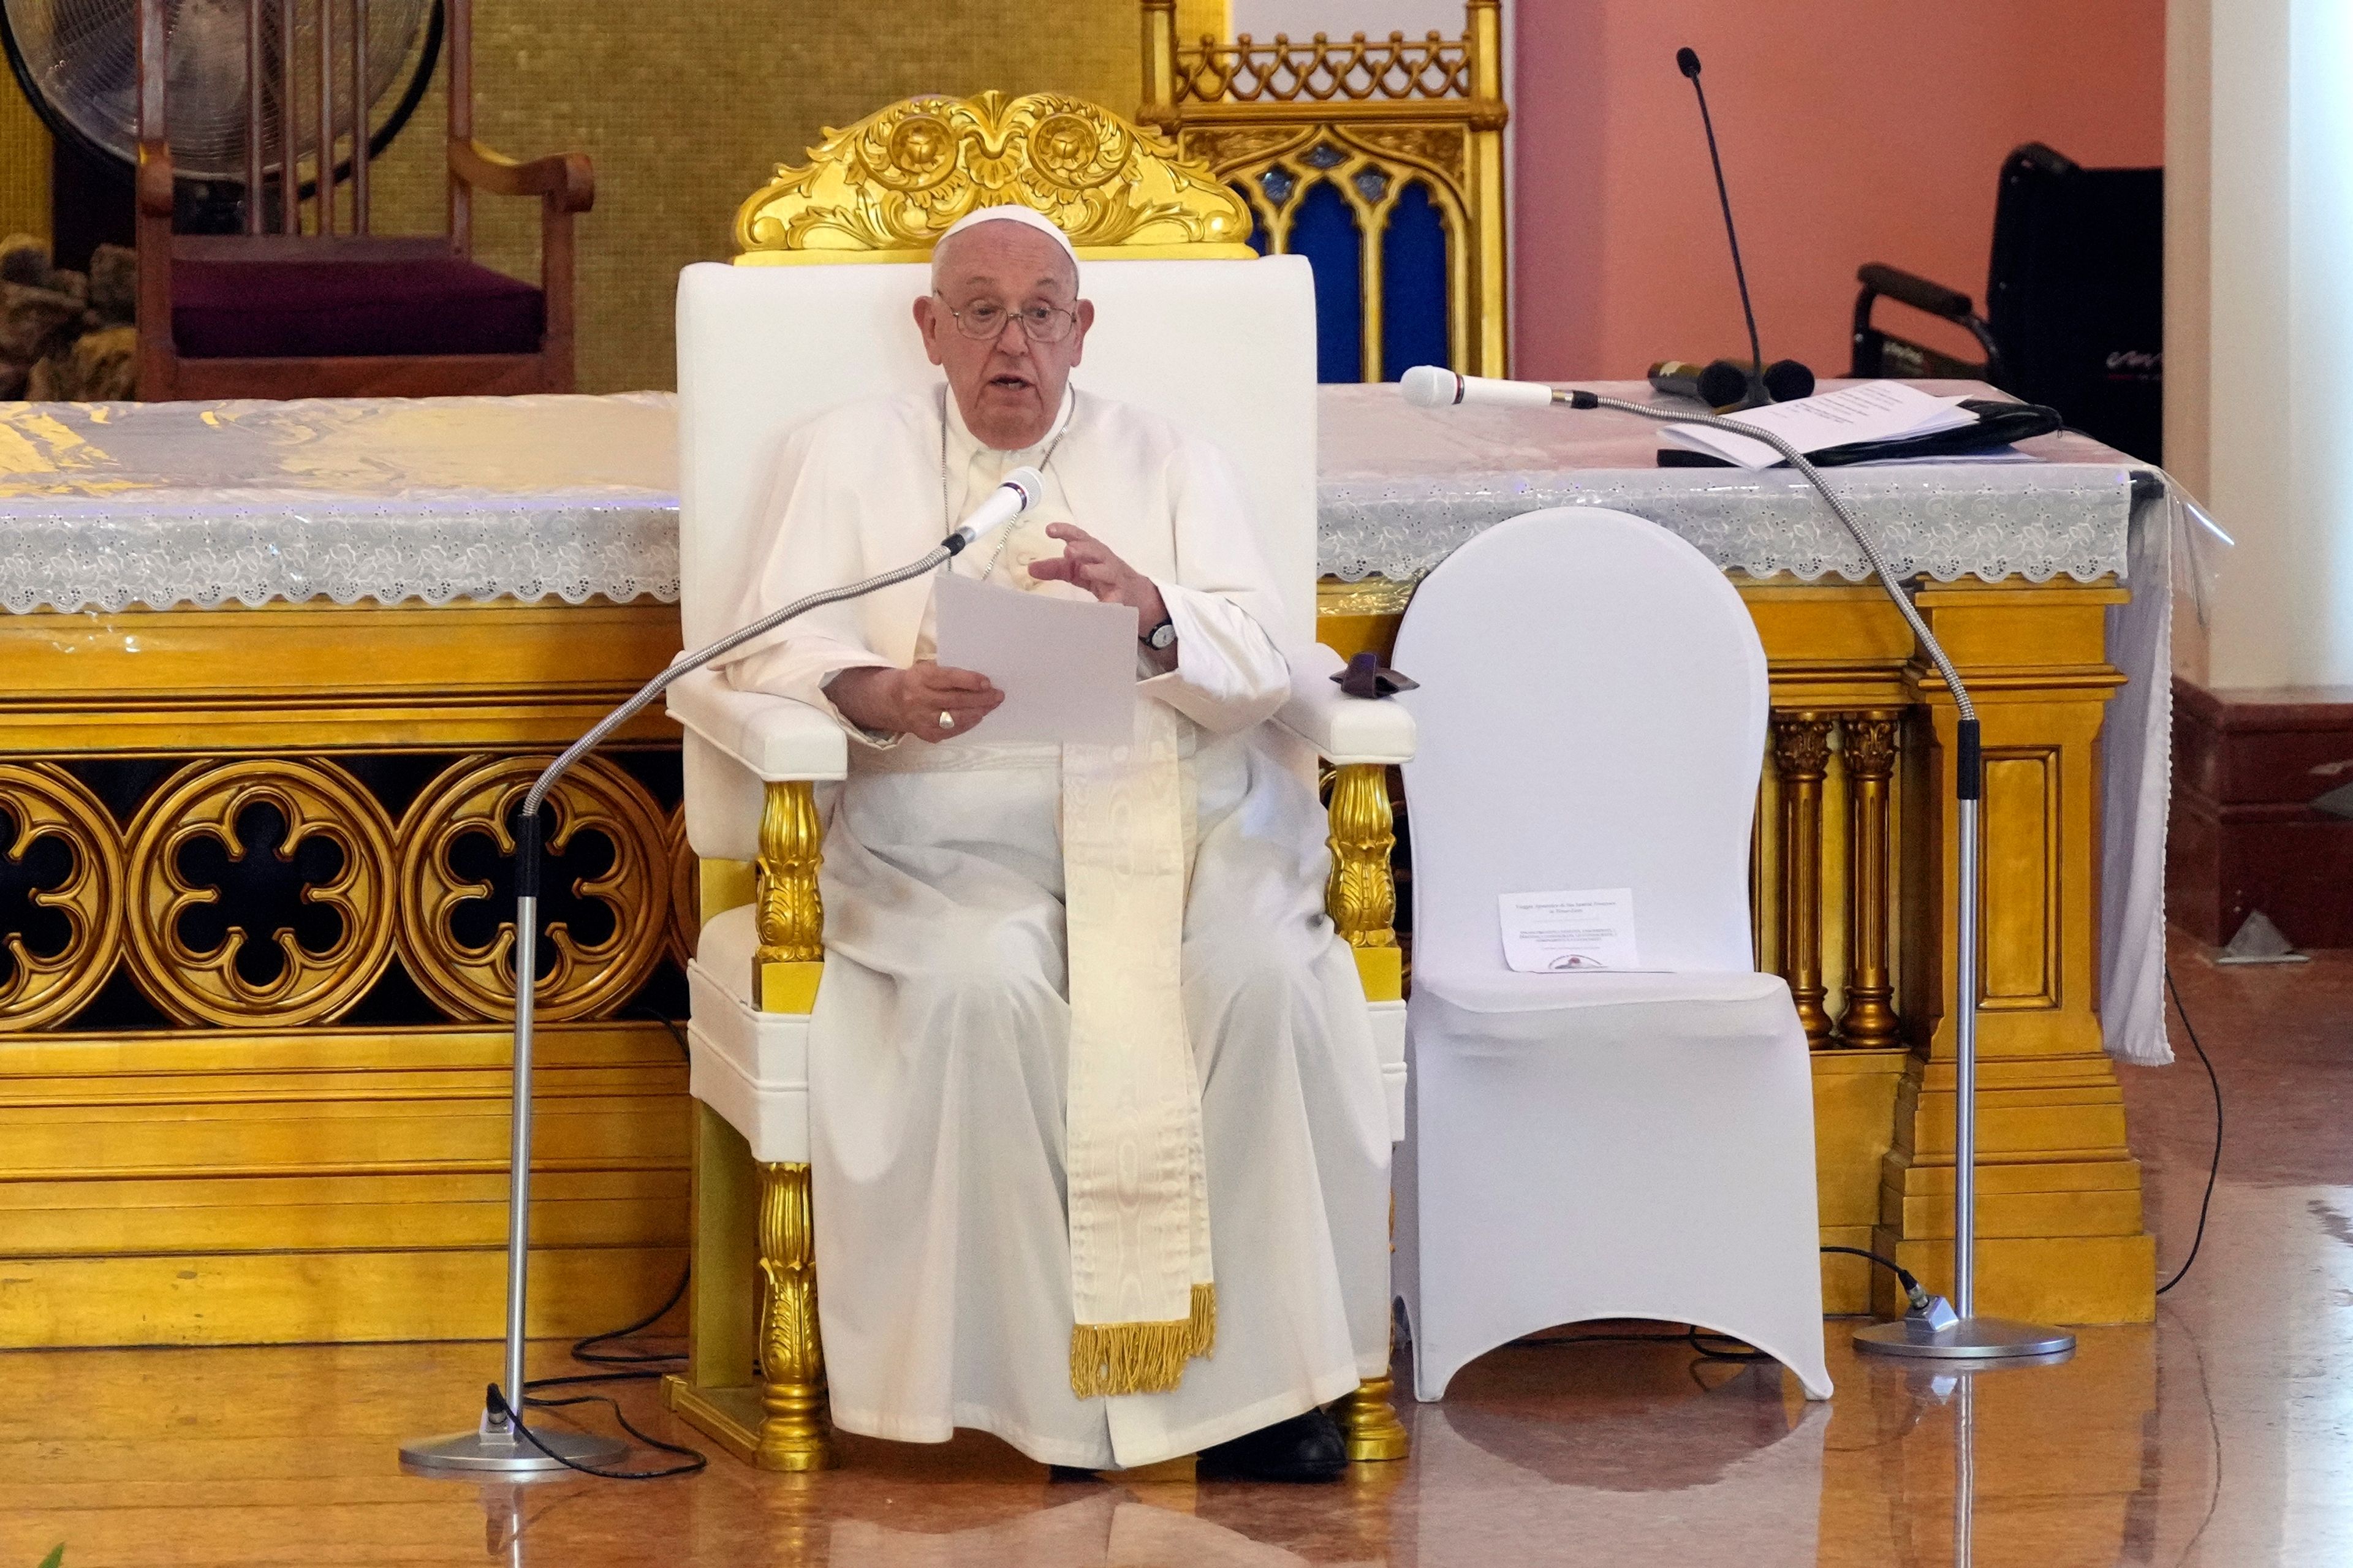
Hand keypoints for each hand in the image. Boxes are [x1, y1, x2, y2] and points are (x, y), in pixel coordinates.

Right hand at [829, 662, 1001, 742]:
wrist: (888, 702)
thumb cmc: (914, 681)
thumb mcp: (925, 670)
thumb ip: (947, 675)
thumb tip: (979, 681)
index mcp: (919, 678)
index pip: (948, 679)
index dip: (970, 681)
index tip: (987, 682)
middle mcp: (919, 700)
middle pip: (956, 700)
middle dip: (981, 698)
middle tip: (998, 695)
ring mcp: (922, 720)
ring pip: (957, 718)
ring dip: (978, 712)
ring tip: (991, 706)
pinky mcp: (926, 734)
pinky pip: (953, 731)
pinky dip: (967, 723)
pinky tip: (977, 716)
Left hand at [1028, 524, 1169, 631]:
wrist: (1135, 594)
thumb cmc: (1102, 577)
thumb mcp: (1077, 571)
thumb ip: (1055, 568)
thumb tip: (1031, 568)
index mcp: (1092, 552)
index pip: (1079, 537)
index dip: (1066, 531)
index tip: (1050, 530)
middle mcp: (1105, 561)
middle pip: (1096, 551)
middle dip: (1083, 549)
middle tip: (1069, 550)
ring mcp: (1115, 578)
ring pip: (1108, 571)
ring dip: (1096, 569)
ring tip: (1084, 570)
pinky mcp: (1122, 596)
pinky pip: (1116, 599)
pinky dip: (1110, 601)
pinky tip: (1103, 604)